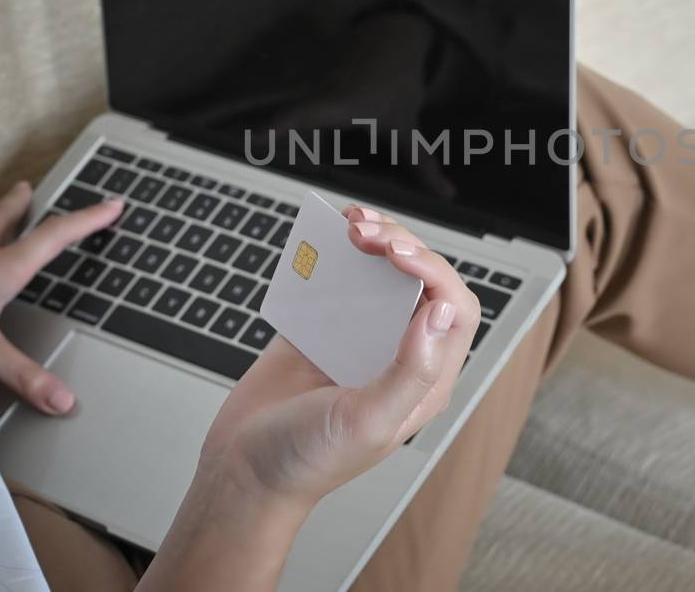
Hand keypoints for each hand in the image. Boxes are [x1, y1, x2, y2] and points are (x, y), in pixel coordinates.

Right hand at [202, 205, 479, 508]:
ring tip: (351, 222)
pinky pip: (338, 282)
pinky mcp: (323, 329)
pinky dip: (334, 256)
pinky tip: (325, 241)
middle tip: (366, 231)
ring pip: (383, 276)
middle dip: (401, 246)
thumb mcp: (367, 423)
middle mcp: (400, 355)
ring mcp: (361, 339)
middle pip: (422, 283)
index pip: (452, 311)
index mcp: (425, 381)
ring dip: (374, 243)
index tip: (397, 255)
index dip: (434, 273)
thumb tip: (441, 313)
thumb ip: (410, 371)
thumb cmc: (308, 461)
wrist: (243, 471)